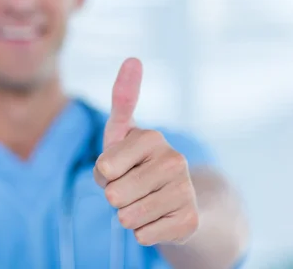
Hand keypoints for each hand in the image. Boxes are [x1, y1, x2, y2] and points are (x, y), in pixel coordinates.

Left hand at [93, 58, 199, 246]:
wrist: (178, 200)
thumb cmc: (137, 164)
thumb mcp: (121, 134)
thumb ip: (122, 98)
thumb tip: (133, 58)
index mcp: (151, 137)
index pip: (103, 169)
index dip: (103, 175)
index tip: (118, 167)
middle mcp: (173, 159)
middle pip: (113, 196)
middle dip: (114, 197)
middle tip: (132, 188)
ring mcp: (184, 190)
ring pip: (127, 218)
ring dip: (127, 216)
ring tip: (144, 202)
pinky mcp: (189, 220)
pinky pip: (142, 236)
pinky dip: (143, 232)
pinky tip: (158, 218)